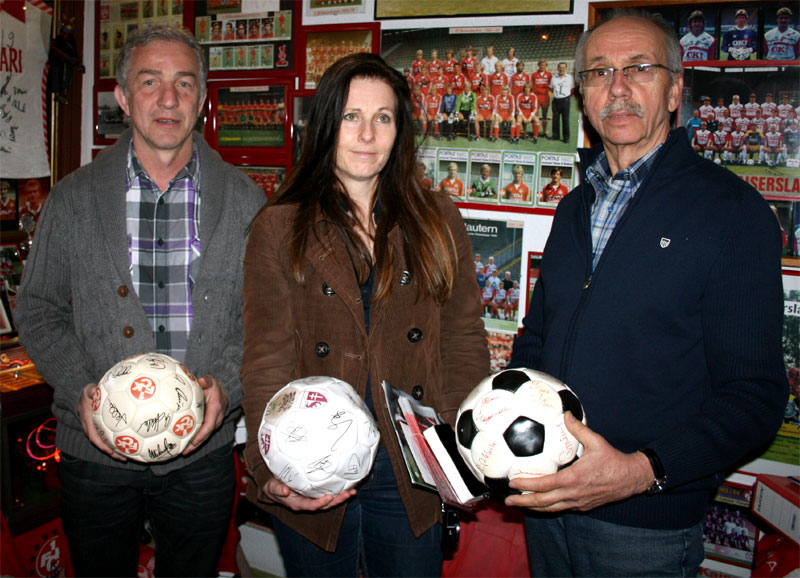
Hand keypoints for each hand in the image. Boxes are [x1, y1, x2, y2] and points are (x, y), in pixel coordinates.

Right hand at [77, 383, 126, 461]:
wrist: (83, 397)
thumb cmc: (88, 394)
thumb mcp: (88, 391)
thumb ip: (91, 391)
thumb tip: (95, 391)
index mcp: (87, 421)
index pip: (93, 436)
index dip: (101, 444)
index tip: (109, 450)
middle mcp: (90, 428)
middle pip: (100, 444)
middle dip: (110, 452)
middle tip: (123, 458)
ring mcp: (95, 430)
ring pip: (104, 444)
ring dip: (114, 452)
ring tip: (127, 458)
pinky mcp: (101, 430)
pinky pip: (108, 439)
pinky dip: (115, 445)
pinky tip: (127, 448)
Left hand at [183, 374, 227, 454]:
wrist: (223, 390)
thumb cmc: (214, 386)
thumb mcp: (210, 381)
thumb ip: (206, 381)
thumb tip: (201, 381)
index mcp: (216, 408)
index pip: (210, 424)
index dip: (202, 434)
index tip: (193, 441)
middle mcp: (217, 417)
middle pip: (207, 434)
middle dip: (196, 444)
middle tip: (184, 452)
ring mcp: (215, 422)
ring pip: (206, 436)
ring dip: (195, 444)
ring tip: (183, 452)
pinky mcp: (212, 424)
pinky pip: (204, 433)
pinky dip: (196, 440)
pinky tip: (186, 445)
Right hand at [263, 479, 355, 511]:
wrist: (274, 487)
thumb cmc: (273, 487)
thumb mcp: (272, 487)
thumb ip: (277, 489)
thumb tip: (285, 491)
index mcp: (298, 504)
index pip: (311, 506)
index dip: (320, 503)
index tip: (329, 497)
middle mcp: (307, 504)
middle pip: (324, 506)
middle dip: (336, 501)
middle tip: (347, 494)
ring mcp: (312, 499)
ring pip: (329, 502)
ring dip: (340, 497)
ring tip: (352, 492)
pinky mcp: (315, 494)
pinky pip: (328, 495)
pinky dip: (338, 493)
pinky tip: (347, 488)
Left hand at [504, 412, 652, 511]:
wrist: (632, 479)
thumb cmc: (613, 460)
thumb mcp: (596, 441)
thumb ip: (578, 428)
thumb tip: (566, 414)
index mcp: (573, 479)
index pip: (544, 485)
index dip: (526, 485)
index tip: (511, 482)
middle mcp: (573, 494)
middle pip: (542, 502)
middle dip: (523, 502)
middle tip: (507, 501)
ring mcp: (578, 503)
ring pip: (551, 509)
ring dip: (533, 508)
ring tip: (519, 505)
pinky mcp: (583, 506)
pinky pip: (561, 508)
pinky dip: (547, 508)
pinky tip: (540, 503)